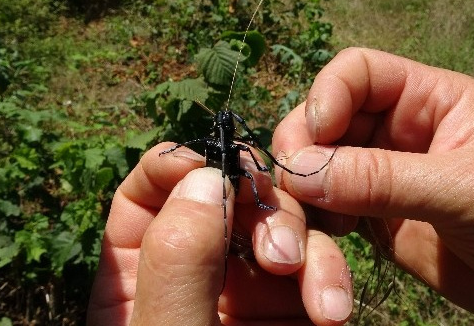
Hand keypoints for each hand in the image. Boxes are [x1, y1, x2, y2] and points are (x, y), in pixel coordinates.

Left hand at [86, 143, 353, 325]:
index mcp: (140, 268)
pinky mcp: (294, 303)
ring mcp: (248, 282)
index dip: (180, 163)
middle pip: (229, 192)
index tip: (215, 169)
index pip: (151, 186)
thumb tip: (209, 178)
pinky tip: (333, 310)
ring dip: (305, 245)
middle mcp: (196, 264)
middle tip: (277, 252)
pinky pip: (317, 265)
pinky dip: (331, 277)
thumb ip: (178, 264)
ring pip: (281, 221)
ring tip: (320, 299)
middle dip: (260, 206)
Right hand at [272, 48, 473, 324]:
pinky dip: (315, 234)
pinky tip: (320, 252)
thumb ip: (386, 179)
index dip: (328, 95)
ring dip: (299, 201)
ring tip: (300, 234)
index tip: (317, 135)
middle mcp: (400, 135)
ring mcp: (385, 181)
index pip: (358, 74)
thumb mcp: (471, 189)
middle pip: (324, 123)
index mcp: (431, 101)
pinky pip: (329, 219)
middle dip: (301, 152)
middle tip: (294, 190)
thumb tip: (302, 170)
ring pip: (317, 174)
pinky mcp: (379, 226)